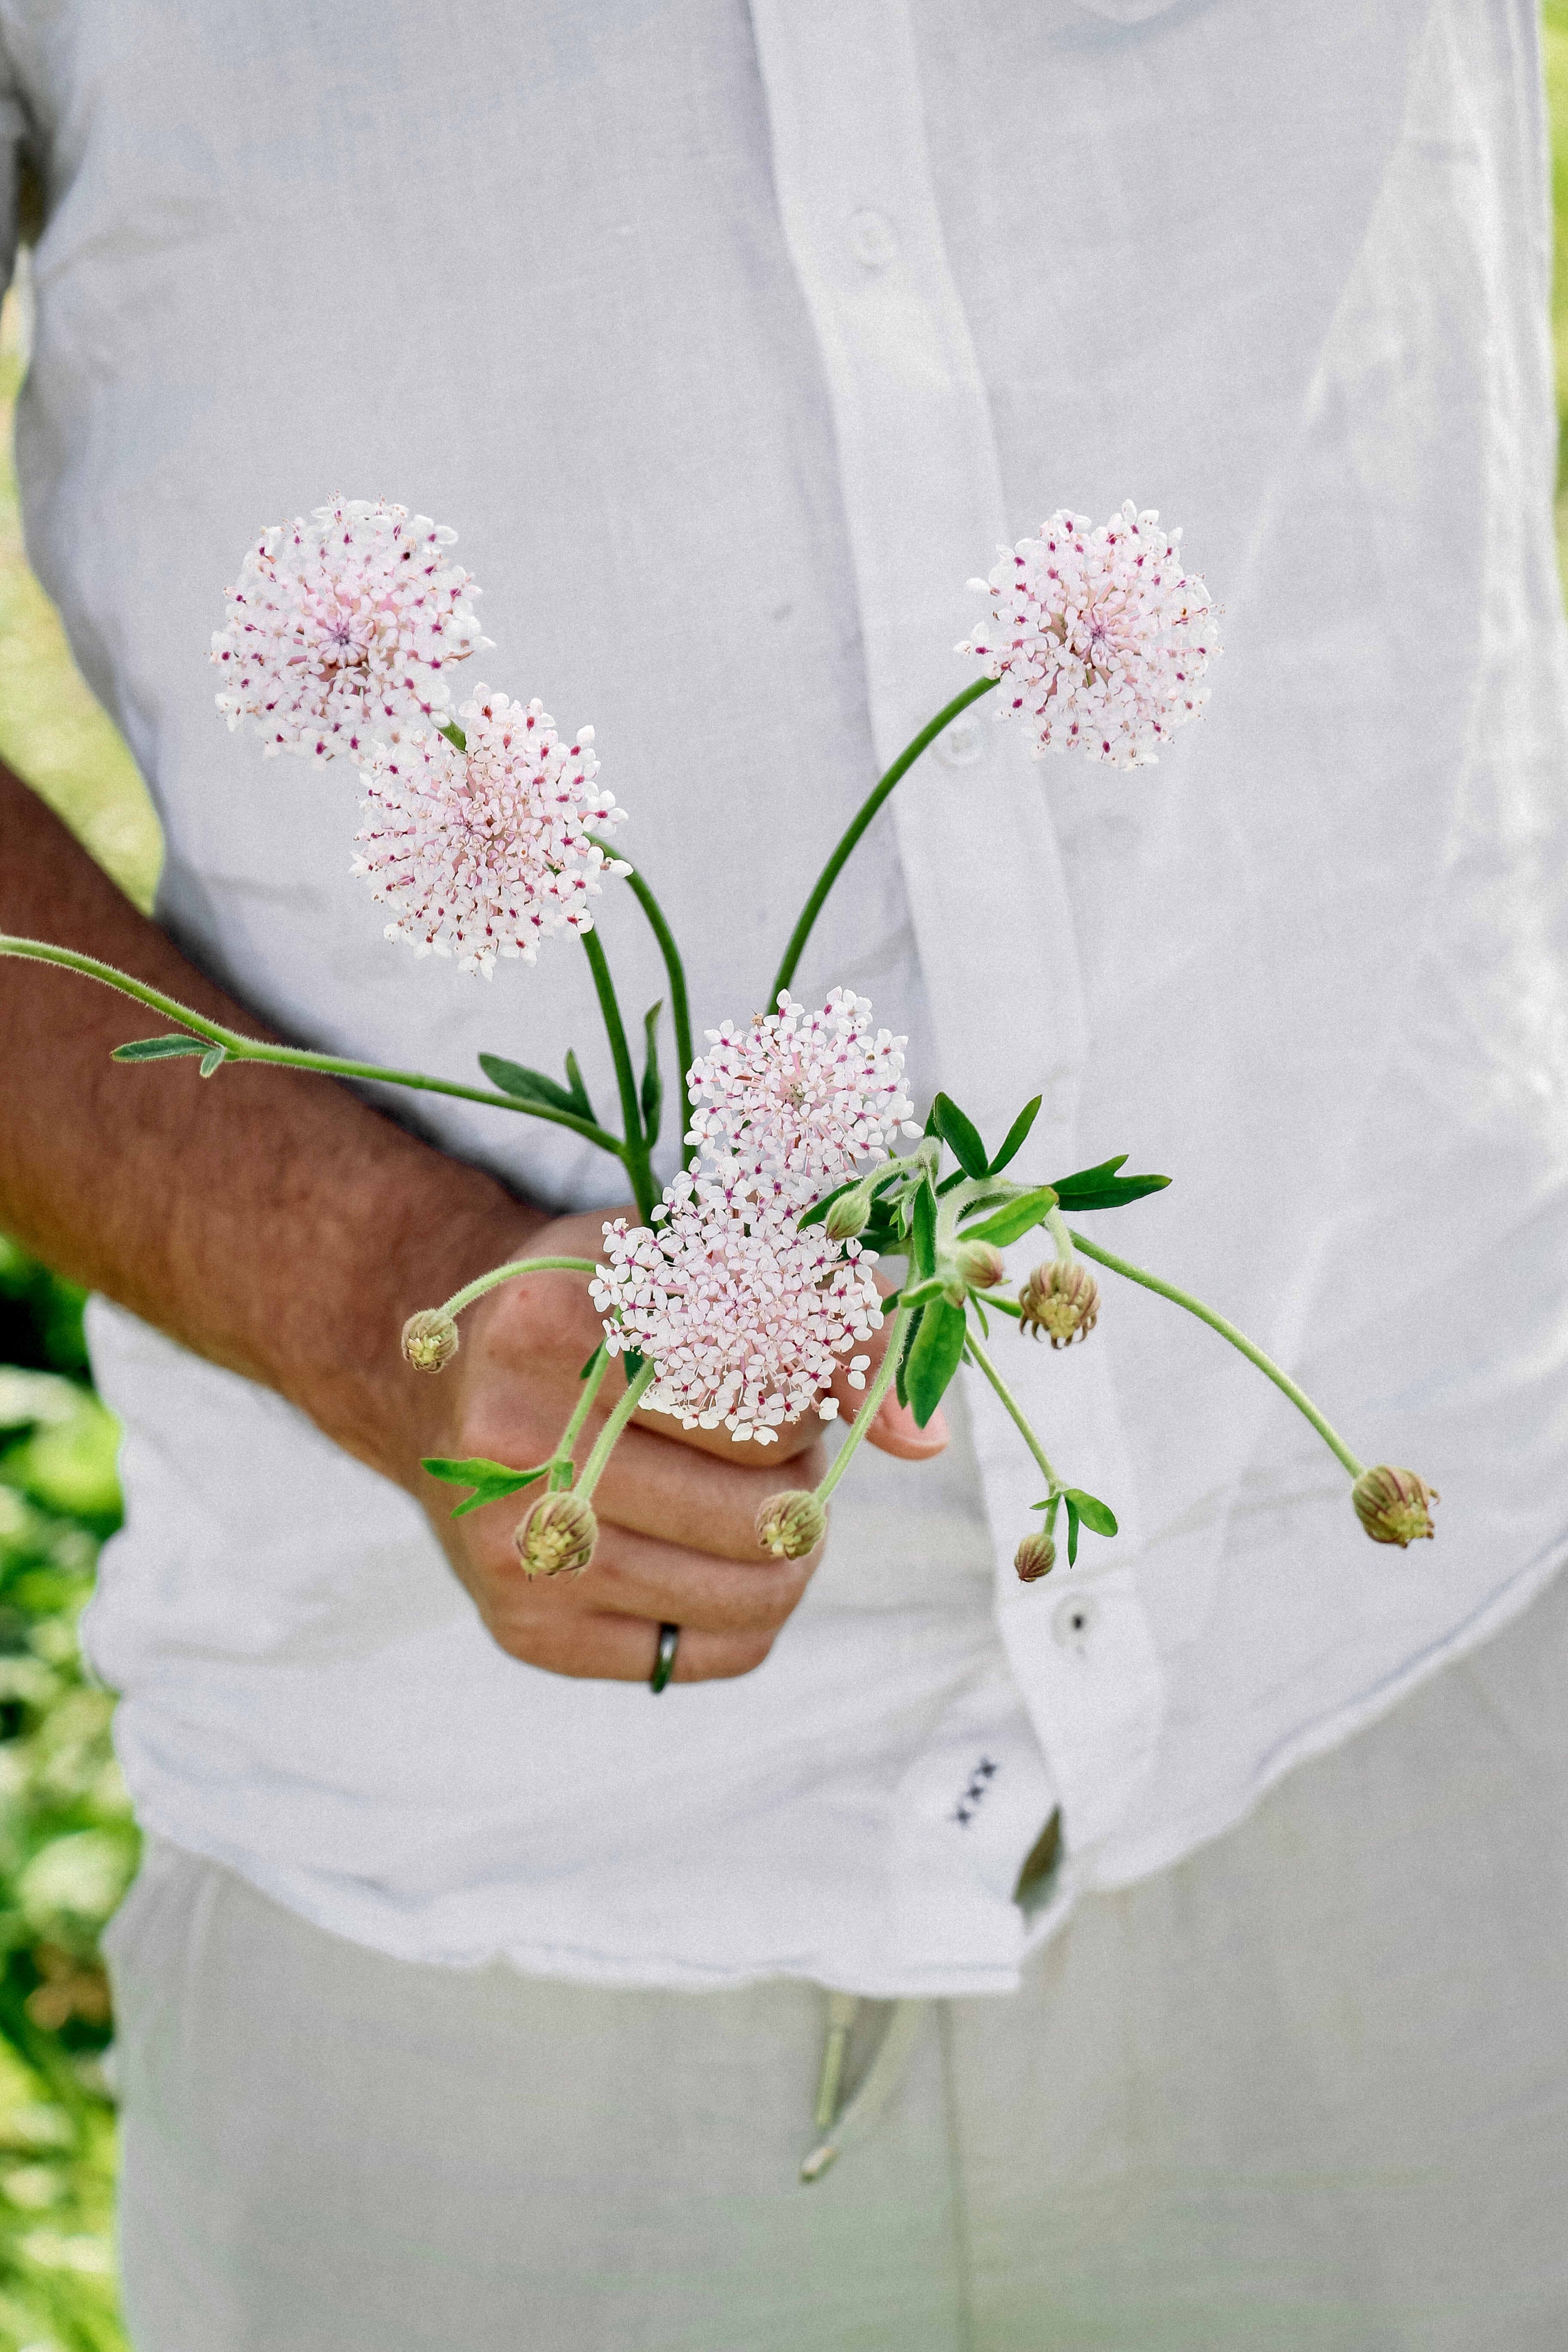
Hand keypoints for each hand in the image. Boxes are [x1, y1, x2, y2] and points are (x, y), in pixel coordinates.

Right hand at [408, 1207, 947, 1684]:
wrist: (449, 1383)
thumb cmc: (607, 1312)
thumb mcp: (699, 1263)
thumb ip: (833, 1315)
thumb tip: (925, 1438)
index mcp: (552, 1318)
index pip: (764, 1379)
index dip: (824, 1384)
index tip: (810, 1370)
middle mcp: (515, 1437)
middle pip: (768, 1493)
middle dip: (803, 1462)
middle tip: (768, 1428)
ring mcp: (518, 1545)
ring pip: (757, 1583)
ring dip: (793, 1537)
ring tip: (756, 1490)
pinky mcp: (529, 1631)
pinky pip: (721, 1649)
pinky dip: (753, 1606)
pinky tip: (712, 1549)